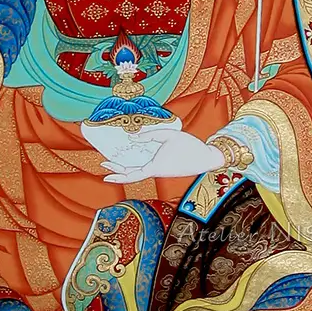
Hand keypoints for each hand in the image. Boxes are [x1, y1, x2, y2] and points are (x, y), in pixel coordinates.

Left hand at [102, 128, 224, 183]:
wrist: (207, 157)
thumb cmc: (190, 146)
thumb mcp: (169, 135)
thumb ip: (150, 135)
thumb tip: (134, 138)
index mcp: (156, 167)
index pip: (132, 174)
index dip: (118, 175)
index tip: (105, 174)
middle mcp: (156, 172)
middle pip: (132, 175)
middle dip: (117, 171)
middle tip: (104, 165)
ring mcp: (161, 171)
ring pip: (139, 173)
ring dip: (126, 169)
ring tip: (114, 162)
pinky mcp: (165, 169)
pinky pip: (146, 169)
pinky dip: (136, 166)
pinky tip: (133, 159)